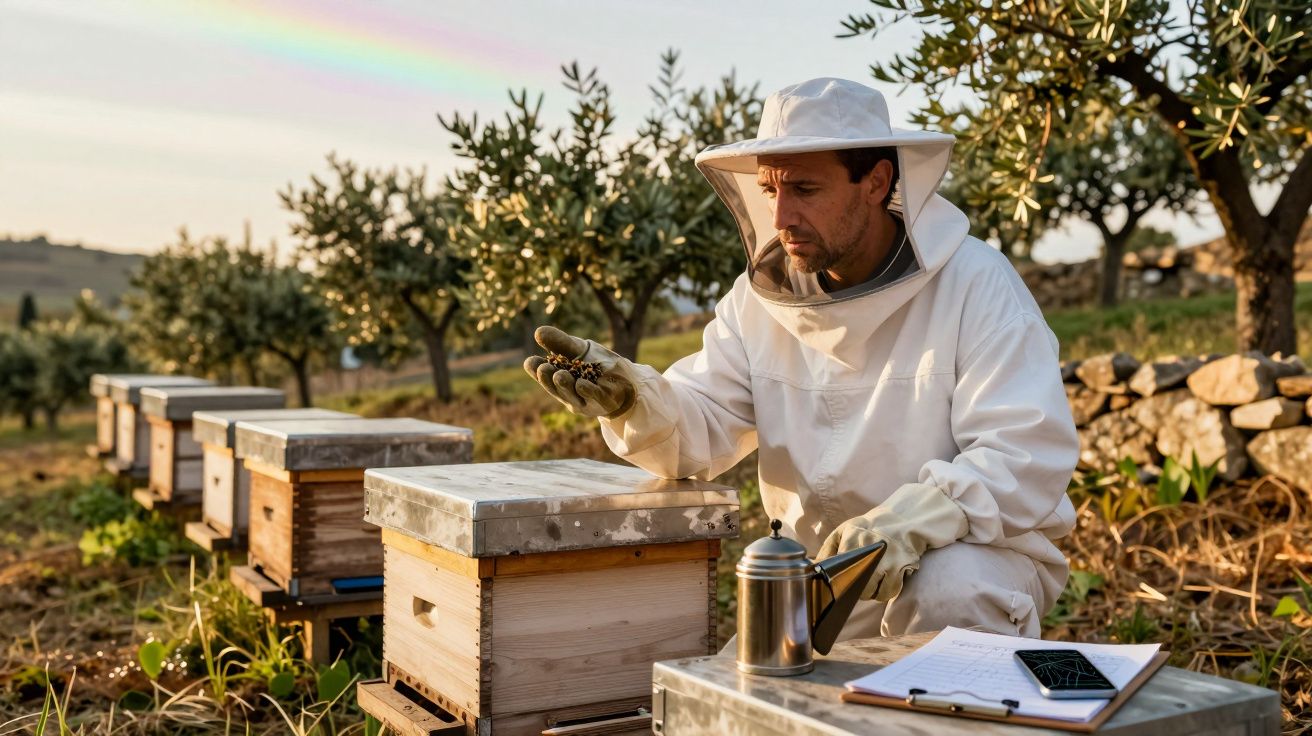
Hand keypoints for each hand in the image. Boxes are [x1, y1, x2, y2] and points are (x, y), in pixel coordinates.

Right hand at [523, 326, 635, 417]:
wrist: (626, 382)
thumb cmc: (595, 365)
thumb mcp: (577, 350)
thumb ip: (560, 342)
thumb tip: (538, 332)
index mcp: (557, 380)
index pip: (542, 375)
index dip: (535, 369)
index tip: (531, 362)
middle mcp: (568, 393)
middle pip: (555, 387)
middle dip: (548, 379)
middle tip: (543, 368)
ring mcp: (585, 401)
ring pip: (573, 394)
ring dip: (566, 385)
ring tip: (560, 375)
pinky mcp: (604, 402)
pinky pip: (595, 397)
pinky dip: (588, 391)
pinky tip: (581, 384)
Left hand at [817, 482, 967, 601]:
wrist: (903, 520)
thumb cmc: (868, 528)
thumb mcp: (843, 531)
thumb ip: (827, 550)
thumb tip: (814, 569)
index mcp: (852, 538)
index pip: (838, 571)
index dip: (836, 582)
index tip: (836, 584)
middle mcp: (871, 550)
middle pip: (855, 587)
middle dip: (853, 589)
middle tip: (856, 580)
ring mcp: (888, 560)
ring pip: (872, 593)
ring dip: (869, 591)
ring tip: (871, 578)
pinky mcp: (902, 568)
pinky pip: (889, 592)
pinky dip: (884, 591)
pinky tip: (884, 579)